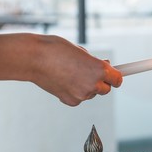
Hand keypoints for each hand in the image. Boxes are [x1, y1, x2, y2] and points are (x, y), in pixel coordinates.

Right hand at [0, 33, 122, 105]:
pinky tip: (64, 81)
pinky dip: (75, 92)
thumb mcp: (81, 51)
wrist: (33, 59)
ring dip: (86, 86)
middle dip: (101, 82)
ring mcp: (82, 95)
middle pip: (106, 89)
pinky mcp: (71, 102)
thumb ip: (95, 62)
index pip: (118, 79)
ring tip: (70, 73)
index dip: (115, 77)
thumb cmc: (55, 50)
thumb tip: (105, 67)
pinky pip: (79, 98)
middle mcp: (93, 84)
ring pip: (91, 94)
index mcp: (99, 69)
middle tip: (89, 72)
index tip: (114, 75)